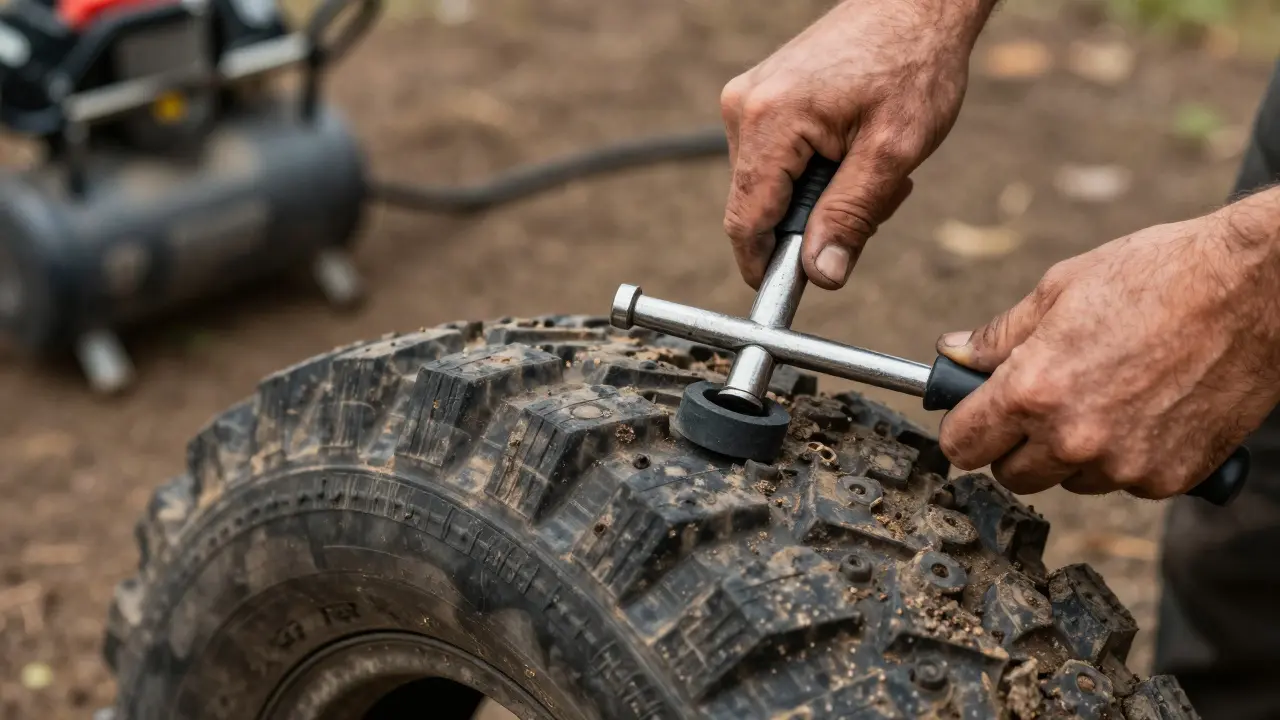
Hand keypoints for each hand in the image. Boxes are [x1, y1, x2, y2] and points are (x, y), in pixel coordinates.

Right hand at [720, 0, 995, 289]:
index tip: (798, 289)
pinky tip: (855, 148)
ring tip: (872, 165)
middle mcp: (744, 109)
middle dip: (812, 224)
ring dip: (820, 196)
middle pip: (758, 207)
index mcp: (769, 121)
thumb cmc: (913, 64)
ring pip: (770, 187)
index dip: (767, 267)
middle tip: (875, 203)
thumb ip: (851, 216)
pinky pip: (777, 159)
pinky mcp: (761, 98)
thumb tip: (821, 275)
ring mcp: (748, 100)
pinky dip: (817, 170)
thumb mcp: (893, 152)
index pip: (746, 221)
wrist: (917, 3)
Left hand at [936, 188, 1279, 498]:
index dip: (964, 430)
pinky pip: (1125, 482)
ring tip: (1107, 394)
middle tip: (1041, 403)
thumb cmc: (1160, 276)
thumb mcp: (1060, 289)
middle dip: (1017, 445)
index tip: (972, 418)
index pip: (964, 446)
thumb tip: (952, 354)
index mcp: (1033, 390)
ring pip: (1070, 481)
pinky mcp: (1170, 478)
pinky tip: (1148, 409)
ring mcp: (1124, 465)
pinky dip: (1127, 456)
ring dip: (1074, 453)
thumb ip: (998, 336)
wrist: (1256, 290)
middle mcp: (1074, 438)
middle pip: (1013, 476)